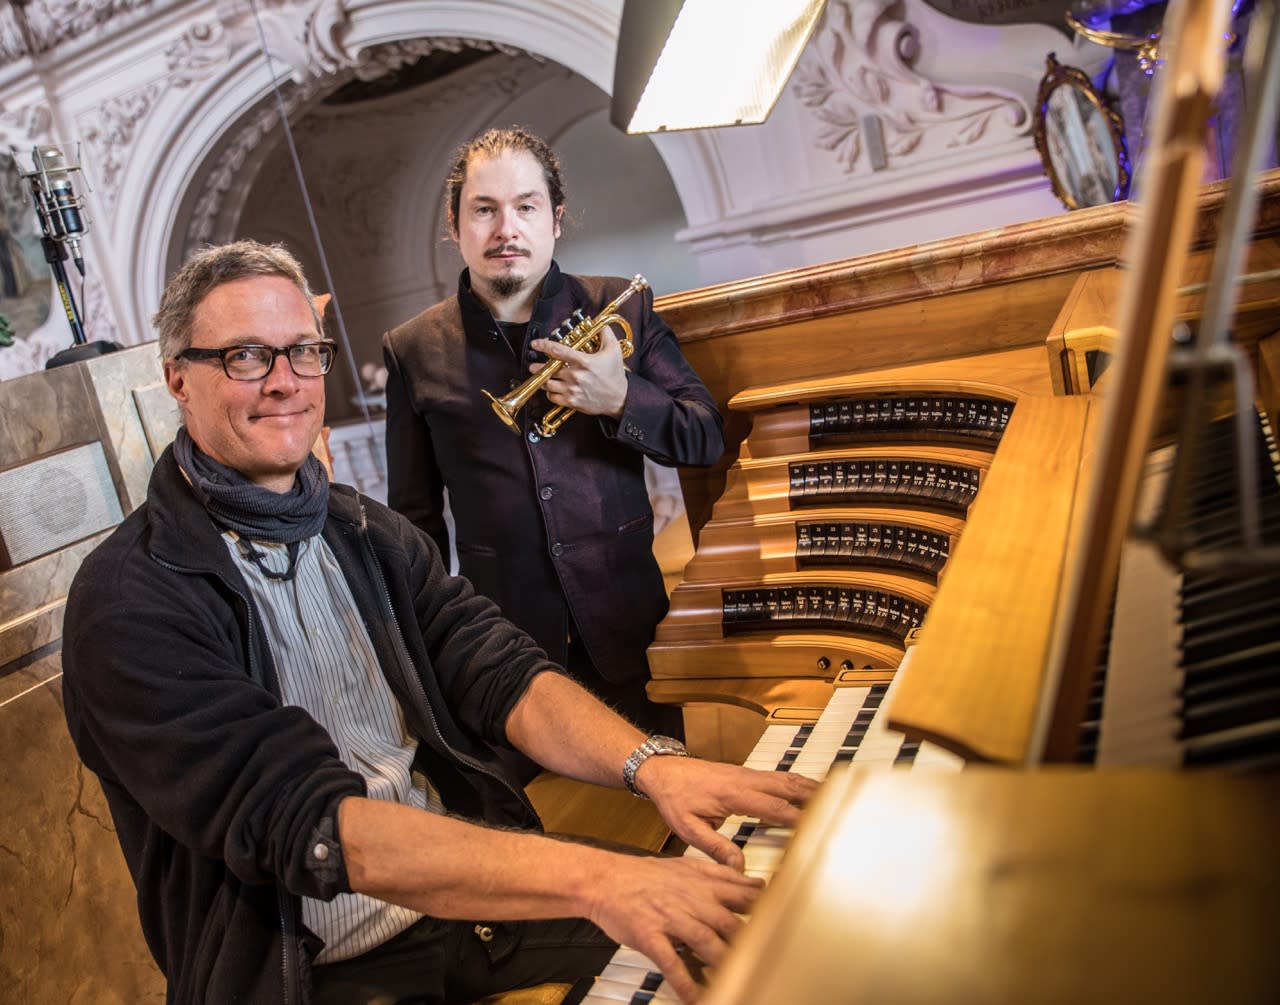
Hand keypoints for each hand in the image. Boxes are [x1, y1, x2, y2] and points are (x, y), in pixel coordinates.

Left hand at [529, 326, 627, 418]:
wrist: (620, 398)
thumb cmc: (615, 374)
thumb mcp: (614, 350)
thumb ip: (605, 334)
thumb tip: (599, 322)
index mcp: (584, 361)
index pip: (558, 351)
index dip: (543, 345)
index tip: (535, 344)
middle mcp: (576, 375)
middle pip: (548, 369)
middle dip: (537, 367)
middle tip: (533, 365)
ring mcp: (573, 390)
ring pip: (548, 384)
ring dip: (542, 380)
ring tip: (540, 377)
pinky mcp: (572, 402)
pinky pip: (553, 397)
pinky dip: (549, 393)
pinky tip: (551, 389)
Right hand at [588, 852, 762, 1003]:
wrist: (605, 879)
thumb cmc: (645, 876)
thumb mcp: (686, 867)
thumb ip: (720, 876)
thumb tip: (753, 882)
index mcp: (702, 883)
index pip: (743, 893)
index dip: (766, 908)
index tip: (784, 922)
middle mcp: (691, 899)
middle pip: (729, 922)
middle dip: (750, 942)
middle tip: (767, 960)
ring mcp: (670, 917)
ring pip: (706, 942)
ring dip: (724, 963)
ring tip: (739, 982)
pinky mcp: (650, 935)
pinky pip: (671, 962)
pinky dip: (685, 983)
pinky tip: (696, 999)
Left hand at [636, 757, 817, 870]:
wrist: (663, 771)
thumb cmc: (674, 798)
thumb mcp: (688, 828)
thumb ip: (715, 847)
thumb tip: (738, 866)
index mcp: (732, 795)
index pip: (772, 807)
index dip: (795, 817)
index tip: (813, 827)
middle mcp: (744, 780)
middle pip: (786, 786)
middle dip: (811, 797)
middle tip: (835, 807)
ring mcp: (747, 774)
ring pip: (785, 778)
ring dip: (808, 786)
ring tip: (831, 795)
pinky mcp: (746, 773)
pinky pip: (777, 776)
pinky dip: (796, 781)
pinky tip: (806, 788)